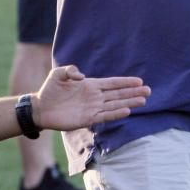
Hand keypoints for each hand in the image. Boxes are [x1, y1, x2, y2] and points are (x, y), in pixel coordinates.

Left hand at [33, 65, 148, 130]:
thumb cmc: (50, 90)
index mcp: (90, 85)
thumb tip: (82, 77)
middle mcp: (95, 97)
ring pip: (115, 105)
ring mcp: (93, 108)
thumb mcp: (59, 73)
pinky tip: (127, 111)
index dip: (125, 82)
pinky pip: (105, 116)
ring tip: (143, 101)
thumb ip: (70, 70)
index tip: (139, 81)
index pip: (112, 83)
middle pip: (118, 94)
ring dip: (129, 103)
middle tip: (148, 91)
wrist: (41, 108)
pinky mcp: (88, 119)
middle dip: (133, 92)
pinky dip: (116, 114)